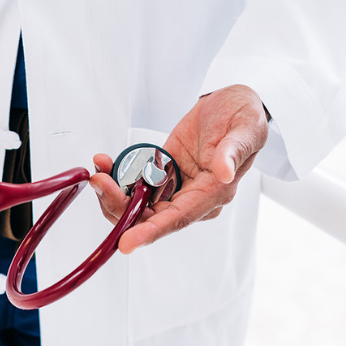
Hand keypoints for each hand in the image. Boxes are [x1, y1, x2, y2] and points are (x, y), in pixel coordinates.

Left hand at [90, 84, 268, 253]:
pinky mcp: (162, 173)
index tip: (126, 242)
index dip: (150, 232)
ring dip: (113, 191)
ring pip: (137, 204)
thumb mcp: (245, 129)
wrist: (232, 103)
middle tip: (100, 182)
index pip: (178, 220)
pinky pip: (134, 184)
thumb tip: (224, 174)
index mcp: (213, 193)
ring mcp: (174, 186)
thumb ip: (232, 153)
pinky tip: (105, 163)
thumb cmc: (243, 118)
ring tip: (100, 168)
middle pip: (149, 217)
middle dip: (120, 205)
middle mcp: (191, 197)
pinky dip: (116, 177)